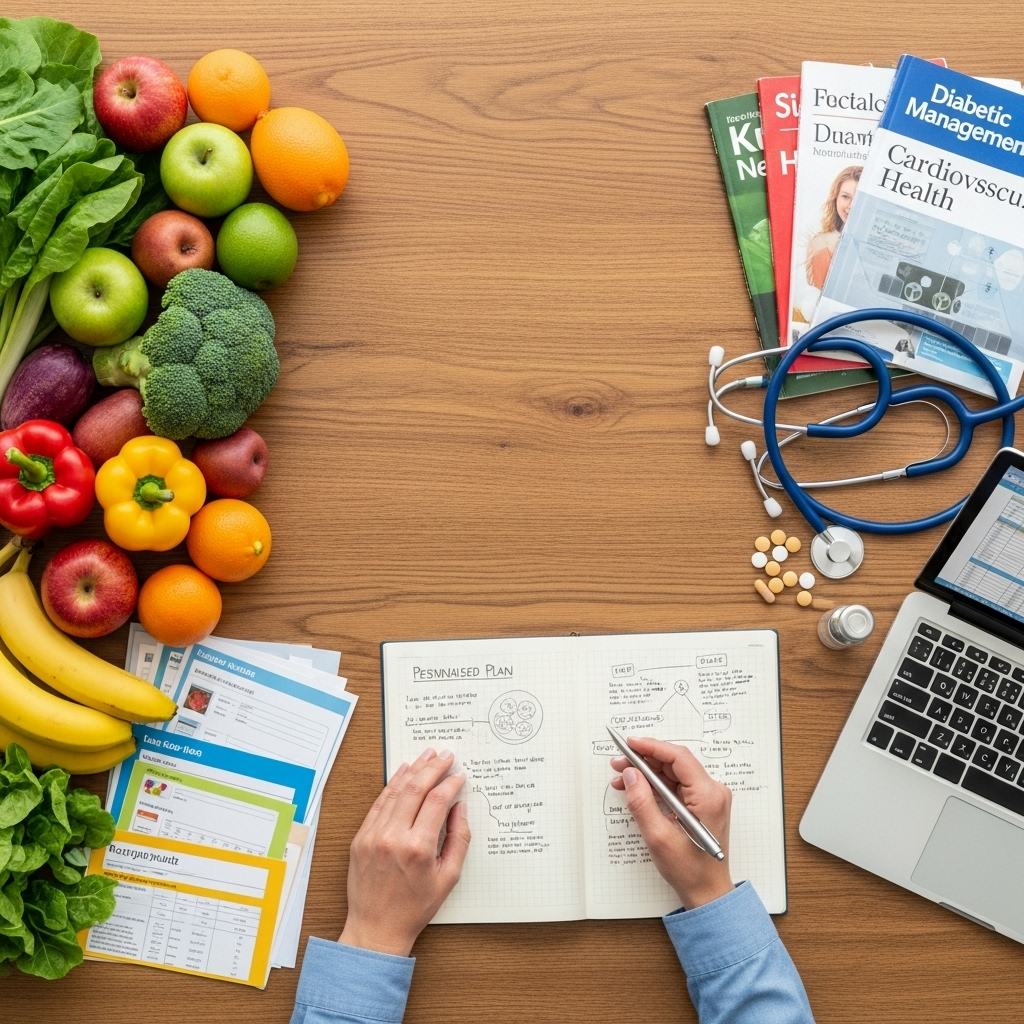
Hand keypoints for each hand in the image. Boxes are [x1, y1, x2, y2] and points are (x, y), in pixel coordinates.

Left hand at [339, 748, 469, 955]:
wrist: (376, 927)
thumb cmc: (415, 907)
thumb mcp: (448, 877)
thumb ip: (459, 839)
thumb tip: (460, 807)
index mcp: (418, 848)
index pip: (437, 801)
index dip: (451, 783)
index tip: (459, 775)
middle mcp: (394, 837)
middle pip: (416, 788)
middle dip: (433, 767)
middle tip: (446, 756)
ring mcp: (373, 836)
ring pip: (395, 791)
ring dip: (413, 770)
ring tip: (427, 756)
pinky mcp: (360, 838)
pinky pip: (378, 803)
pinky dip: (391, 785)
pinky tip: (402, 772)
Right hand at [610, 737, 732, 908]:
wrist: (708, 892)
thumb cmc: (689, 870)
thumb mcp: (658, 837)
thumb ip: (642, 802)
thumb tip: (631, 774)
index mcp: (708, 796)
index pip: (678, 758)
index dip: (652, 747)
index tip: (630, 743)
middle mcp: (713, 792)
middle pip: (675, 763)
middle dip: (645, 760)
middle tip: (619, 762)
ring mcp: (709, 798)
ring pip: (674, 773)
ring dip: (648, 773)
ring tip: (622, 776)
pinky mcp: (702, 804)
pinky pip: (676, 786)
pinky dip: (656, 785)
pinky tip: (636, 788)